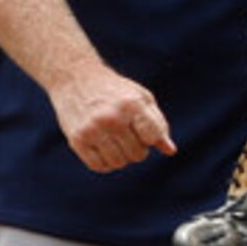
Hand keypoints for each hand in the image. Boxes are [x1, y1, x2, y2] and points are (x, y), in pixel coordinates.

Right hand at [47, 63, 174, 174]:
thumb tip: (170, 151)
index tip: (143, 129)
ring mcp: (92, 130)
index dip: (151, 138)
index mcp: (132, 105)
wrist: (75, 79)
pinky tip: (103, 148)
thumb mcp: (142, 99)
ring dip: (121, 157)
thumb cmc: (116, 91)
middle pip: (137, 154)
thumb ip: (158, 124)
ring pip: (118, 163)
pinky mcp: (77, 140)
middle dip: (137, 148)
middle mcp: (112, 118)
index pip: (153, 138)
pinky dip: (105, 162)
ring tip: (115, 141)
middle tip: (127, 134)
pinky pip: (98, 166)